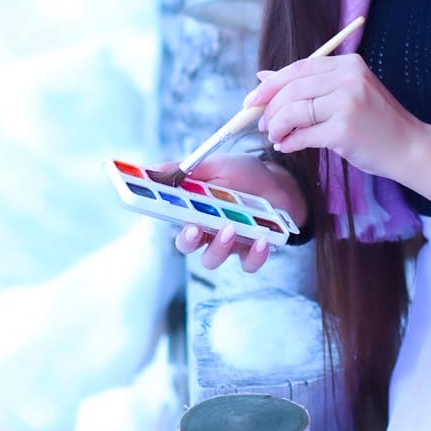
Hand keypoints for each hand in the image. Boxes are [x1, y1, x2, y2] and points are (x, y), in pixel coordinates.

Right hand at [166, 153, 306, 274]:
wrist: (280, 182)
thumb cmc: (244, 174)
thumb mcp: (215, 166)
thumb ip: (186, 171)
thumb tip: (150, 169)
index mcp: (194, 208)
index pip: (172, 217)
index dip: (163, 214)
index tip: (163, 208)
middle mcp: (206, 230)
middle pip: (187, 246)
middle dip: (188, 239)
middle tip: (195, 227)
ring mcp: (229, 243)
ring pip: (213, 258)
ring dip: (219, 246)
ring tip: (231, 227)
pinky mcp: (252, 252)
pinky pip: (248, 263)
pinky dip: (254, 255)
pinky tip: (262, 239)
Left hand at [245, 54, 430, 200]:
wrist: (410, 147)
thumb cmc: (376, 122)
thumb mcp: (347, 92)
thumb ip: (309, 83)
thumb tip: (262, 76)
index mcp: (348, 65)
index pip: (298, 68)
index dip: (270, 84)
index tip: (252, 100)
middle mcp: (348, 79)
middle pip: (292, 89)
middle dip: (269, 108)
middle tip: (261, 124)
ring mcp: (347, 104)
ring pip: (294, 112)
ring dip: (277, 127)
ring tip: (276, 137)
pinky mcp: (344, 130)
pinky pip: (304, 136)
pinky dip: (290, 143)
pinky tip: (288, 146)